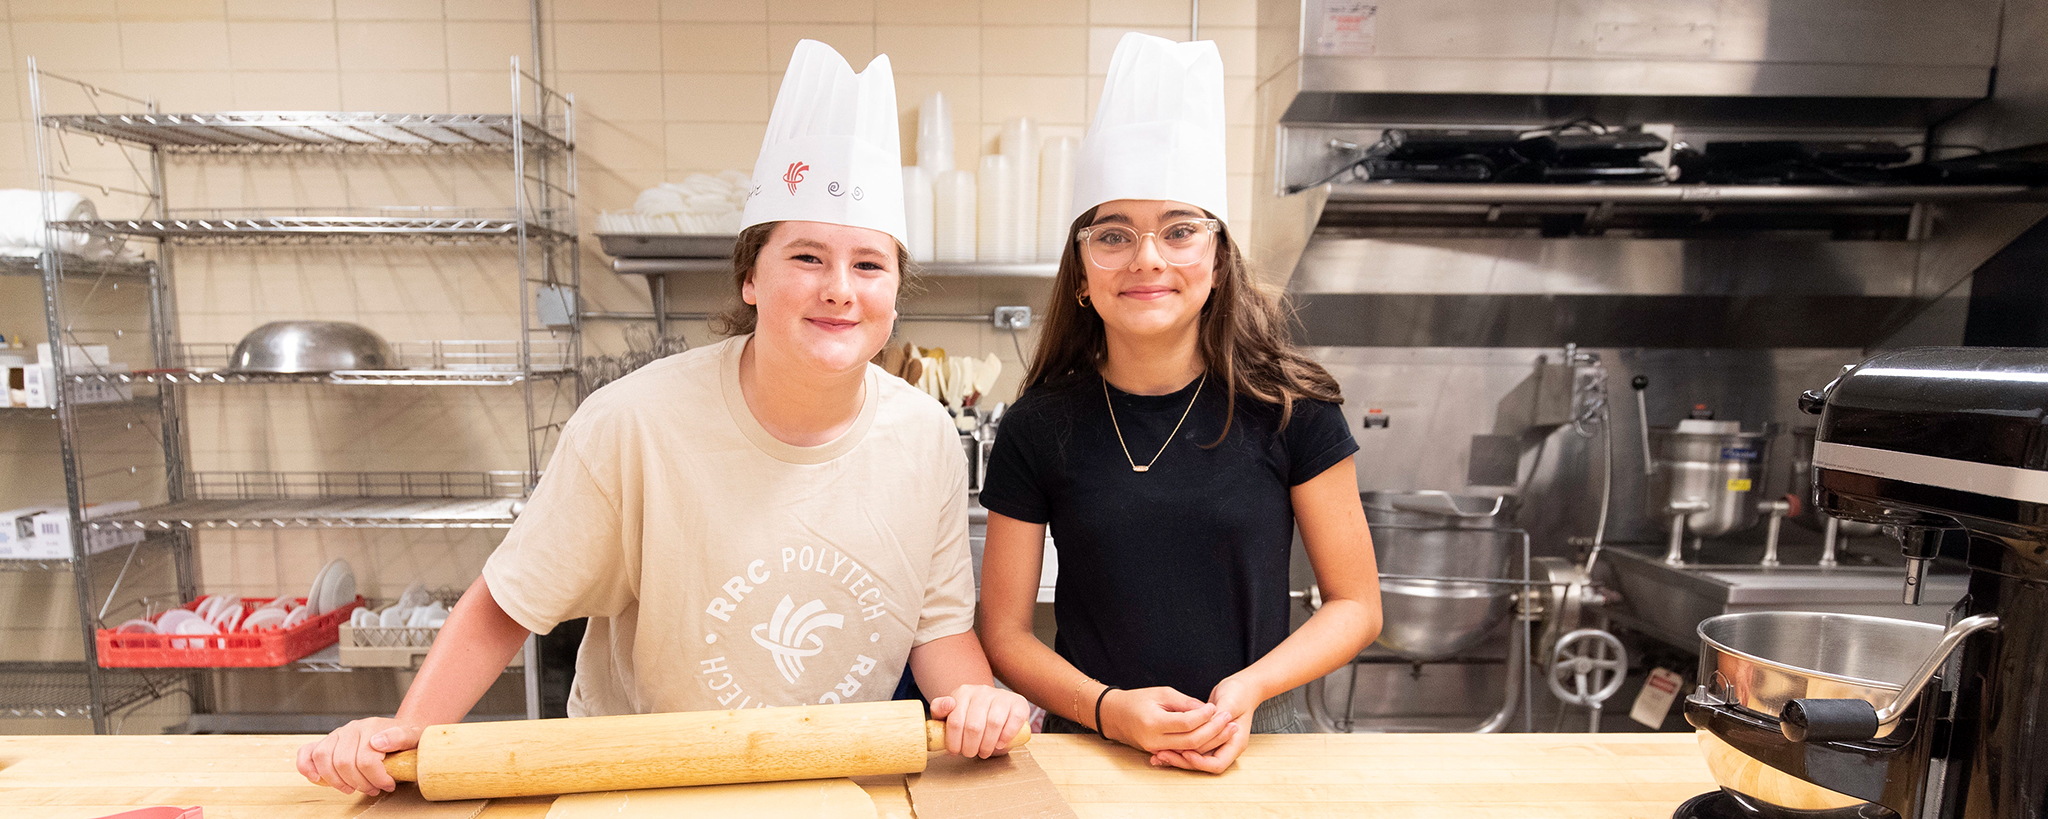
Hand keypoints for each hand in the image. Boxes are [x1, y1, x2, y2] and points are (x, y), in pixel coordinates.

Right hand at [296, 716, 422, 794]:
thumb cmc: (407, 738)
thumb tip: (377, 743)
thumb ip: (401, 737)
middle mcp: (352, 729)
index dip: (377, 778)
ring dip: (337, 781)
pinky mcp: (327, 742)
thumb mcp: (414, 736)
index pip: (366, 760)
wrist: (402, 730)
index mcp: (372, 727)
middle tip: (373, 789)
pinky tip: (316, 779)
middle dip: (360, 783)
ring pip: (324, 759)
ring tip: (353, 788)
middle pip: (344, 763)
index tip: (389, 785)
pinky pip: (307, 752)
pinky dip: (306, 766)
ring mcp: (337, 735)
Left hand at [929, 684, 1033, 758]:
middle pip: (974, 725)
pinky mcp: (1018, 703)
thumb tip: (948, 704)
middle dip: (970, 746)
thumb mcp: (949, 714)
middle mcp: (983, 691)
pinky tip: (1000, 744)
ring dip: (987, 744)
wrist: (992, 709)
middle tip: (970, 754)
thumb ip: (940, 709)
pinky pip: (1014, 720)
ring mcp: (1002, 696)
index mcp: (963, 692)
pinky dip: (1007, 736)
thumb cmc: (968, 716)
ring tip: (984, 752)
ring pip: (994, 723)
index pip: (955, 720)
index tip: (955, 751)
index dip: (954, 741)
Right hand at [1098, 686, 1234, 754]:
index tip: (1215, 707)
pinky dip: (1199, 745)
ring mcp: (1156, 750)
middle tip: (1229, 719)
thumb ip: (1184, 703)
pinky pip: (1183, 751)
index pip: (1186, 723)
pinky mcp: (1158, 753)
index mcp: (1153, 723)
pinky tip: (1214, 737)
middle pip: (1192, 742)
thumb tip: (1207, 710)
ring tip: (1228, 729)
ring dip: (1211, 740)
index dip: (1204, 716)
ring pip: (1190, 750)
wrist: (1114, 715)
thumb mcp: (1161, 694)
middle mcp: (1154, 740)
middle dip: (1214, 731)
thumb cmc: (1137, 700)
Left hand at [1150, 676, 1259, 773]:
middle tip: (1162, 754)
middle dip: (1182, 761)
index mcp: (1237, 743)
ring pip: (1194, 759)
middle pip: (1202, 764)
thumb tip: (1202, 725)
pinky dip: (1176, 750)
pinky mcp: (1205, 739)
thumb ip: (1218, 715)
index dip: (1200, 761)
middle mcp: (1226, 748)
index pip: (1217, 763)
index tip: (1184, 752)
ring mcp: (1215, 745)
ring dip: (1176, 758)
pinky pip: (1190, 749)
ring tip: (1157, 754)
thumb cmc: (1239, 693)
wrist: (1243, 689)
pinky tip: (1159, 750)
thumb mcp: (1231, 702)